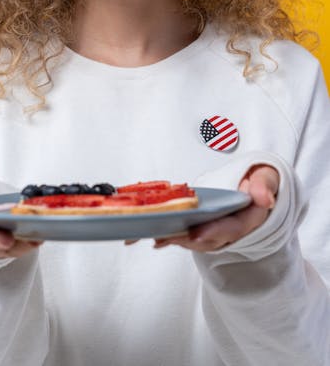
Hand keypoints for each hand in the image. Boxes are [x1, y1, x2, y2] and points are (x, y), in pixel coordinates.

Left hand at [151, 164, 278, 251]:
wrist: (258, 185)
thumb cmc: (260, 180)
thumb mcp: (267, 178)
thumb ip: (265, 185)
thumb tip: (264, 198)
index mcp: (249, 219)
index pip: (232, 229)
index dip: (213, 231)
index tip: (195, 233)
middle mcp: (231, 230)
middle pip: (208, 240)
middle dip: (185, 239)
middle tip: (164, 236)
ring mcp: (217, 231)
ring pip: (195, 240)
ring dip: (174, 239)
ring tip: (152, 236)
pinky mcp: (203, 227)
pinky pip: (186, 233)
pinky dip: (169, 235)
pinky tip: (150, 236)